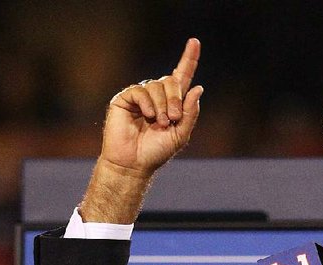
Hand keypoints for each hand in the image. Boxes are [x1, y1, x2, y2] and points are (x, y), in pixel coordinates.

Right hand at [80, 38, 202, 222]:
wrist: (134, 163)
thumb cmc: (157, 151)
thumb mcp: (181, 133)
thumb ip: (190, 112)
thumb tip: (198, 88)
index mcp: (172, 103)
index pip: (181, 77)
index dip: (189, 59)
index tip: (195, 42)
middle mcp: (156, 96)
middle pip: (171, 81)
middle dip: (176, 99)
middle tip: (173, 119)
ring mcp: (140, 96)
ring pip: (157, 85)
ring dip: (163, 105)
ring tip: (160, 123)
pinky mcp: (125, 99)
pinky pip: (140, 91)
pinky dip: (148, 104)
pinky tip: (148, 116)